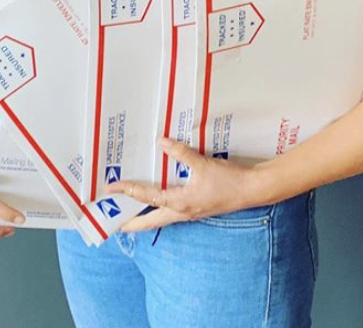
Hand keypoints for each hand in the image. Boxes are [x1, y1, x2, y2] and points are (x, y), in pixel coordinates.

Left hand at [104, 137, 265, 232]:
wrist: (252, 190)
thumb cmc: (228, 180)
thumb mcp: (203, 164)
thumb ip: (180, 152)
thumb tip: (160, 142)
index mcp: (179, 203)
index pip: (147, 197)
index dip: (127, 191)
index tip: (110, 188)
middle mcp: (181, 212)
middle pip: (148, 221)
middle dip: (130, 221)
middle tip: (112, 219)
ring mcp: (188, 212)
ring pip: (159, 218)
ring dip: (143, 215)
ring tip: (128, 209)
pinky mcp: (195, 208)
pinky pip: (170, 211)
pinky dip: (157, 207)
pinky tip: (156, 197)